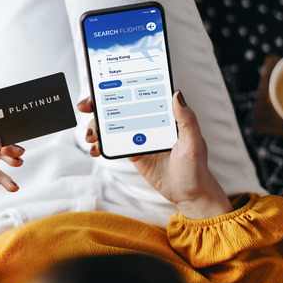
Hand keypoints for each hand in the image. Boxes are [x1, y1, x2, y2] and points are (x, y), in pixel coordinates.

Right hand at [77, 91, 232, 218]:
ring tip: (91, 136)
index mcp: (163, 113)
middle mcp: (148, 120)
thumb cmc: (196, 167)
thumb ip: (186, 119)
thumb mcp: (193, 143)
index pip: (138, 92)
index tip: (100, 87)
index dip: (118, 87)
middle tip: (86, 108)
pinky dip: (100, 145)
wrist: (188, 195)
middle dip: (98, 105)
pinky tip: (95, 150)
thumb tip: (177, 94)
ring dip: (95, 127)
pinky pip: (112, 144)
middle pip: (119, 106)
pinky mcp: (132, 151)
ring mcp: (138, 136)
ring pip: (111, 124)